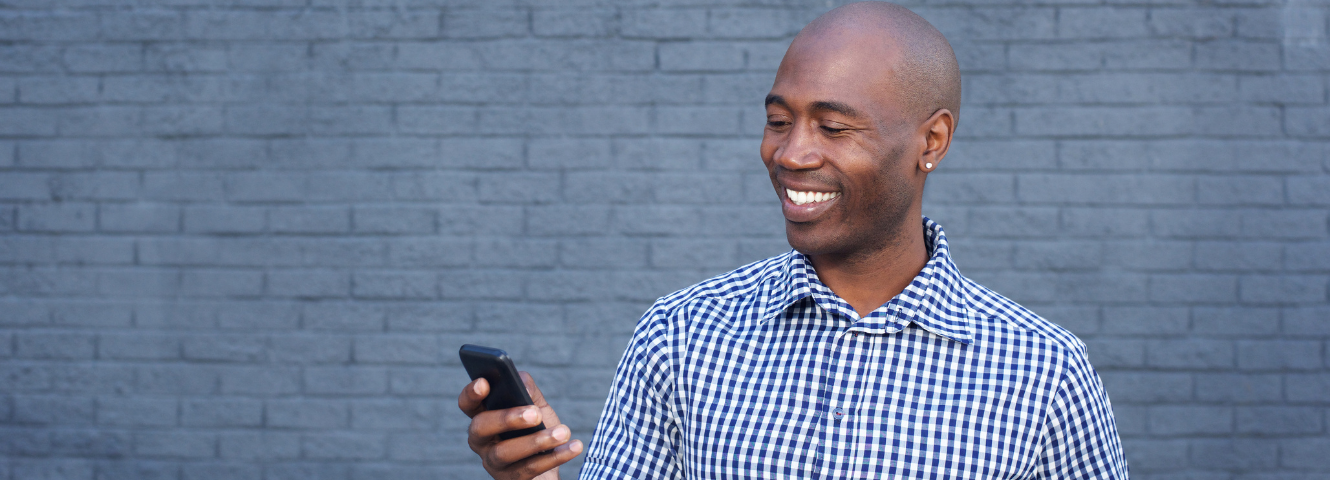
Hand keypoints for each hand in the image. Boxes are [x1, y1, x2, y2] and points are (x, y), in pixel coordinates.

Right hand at [459, 371, 583, 479]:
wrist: (550, 462)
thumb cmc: (538, 429)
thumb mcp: (536, 406)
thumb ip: (528, 390)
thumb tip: (521, 380)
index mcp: (484, 416)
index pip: (468, 403)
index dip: (471, 393)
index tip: (484, 382)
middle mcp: (481, 440)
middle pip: (480, 427)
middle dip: (507, 419)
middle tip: (534, 414)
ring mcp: (492, 462)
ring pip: (505, 452)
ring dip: (536, 441)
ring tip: (563, 432)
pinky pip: (529, 469)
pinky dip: (555, 457)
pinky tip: (573, 446)